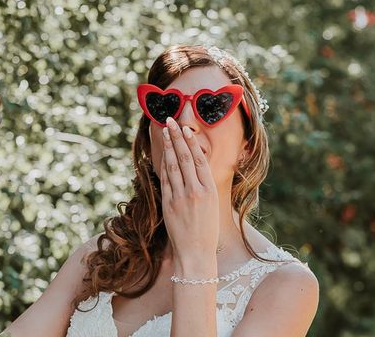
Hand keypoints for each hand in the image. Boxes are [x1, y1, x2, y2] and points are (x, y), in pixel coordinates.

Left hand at [159, 116, 219, 265]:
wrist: (196, 254)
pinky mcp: (169, 205)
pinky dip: (163, 165)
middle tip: (171, 121)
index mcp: (210, 190)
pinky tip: (161, 154)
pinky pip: (165, 180)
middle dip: (177, 137)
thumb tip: (197, 168)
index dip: (191, 142)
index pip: (199, 160)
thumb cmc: (207, 231)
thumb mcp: (212, 205)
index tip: (186, 129)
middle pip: (185, 158)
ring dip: (168, 146)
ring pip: (173, 166)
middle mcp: (196, 191)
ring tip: (165, 131)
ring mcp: (181, 197)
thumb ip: (204, 186)